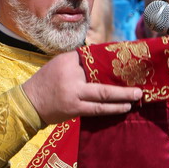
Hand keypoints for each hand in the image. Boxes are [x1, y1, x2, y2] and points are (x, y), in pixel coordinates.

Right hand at [23, 50, 142, 124]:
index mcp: (68, 60)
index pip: (94, 57)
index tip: (129, 62)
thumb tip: (104, 61)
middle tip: (139, 87)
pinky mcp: (74, 109)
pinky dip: (111, 109)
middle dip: (123, 85)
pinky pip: (97, 109)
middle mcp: (71, 75)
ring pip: (102, 96)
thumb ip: (79, 63)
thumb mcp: (59, 65)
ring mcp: (73, 93)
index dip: (113, 61)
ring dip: (122, 98)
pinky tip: (123, 108)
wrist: (29, 103)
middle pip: (102, 78)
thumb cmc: (46, 82)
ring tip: (136, 97)